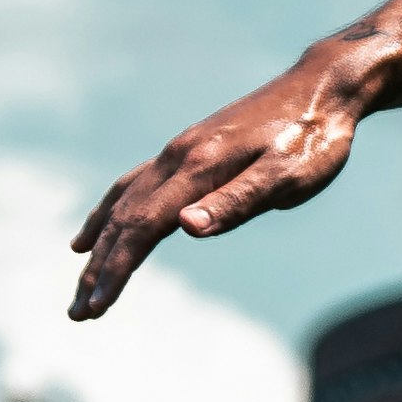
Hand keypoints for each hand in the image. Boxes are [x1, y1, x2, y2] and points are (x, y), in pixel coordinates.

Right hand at [68, 55, 363, 320]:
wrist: (323, 87)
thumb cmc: (314, 139)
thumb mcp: (286, 177)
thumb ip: (236, 202)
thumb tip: (185, 228)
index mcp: (198, 168)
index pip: (142, 226)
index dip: (117, 267)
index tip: (97, 306)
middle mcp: (177, 157)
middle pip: (123, 219)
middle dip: (98, 269)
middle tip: (78, 314)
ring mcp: (179, 151)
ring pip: (123, 202)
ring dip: (99, 244)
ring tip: (81, 280)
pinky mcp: (188, 149)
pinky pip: (134, 184)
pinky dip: (110, 210)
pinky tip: (100, 228)